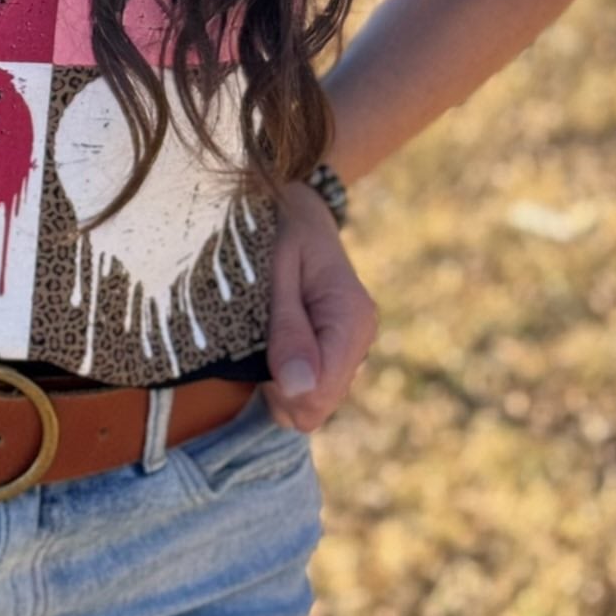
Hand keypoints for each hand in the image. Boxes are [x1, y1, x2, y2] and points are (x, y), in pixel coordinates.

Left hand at [262, 180, 378, 434]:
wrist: (298, 208)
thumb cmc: (280, 231)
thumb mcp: (277, 272)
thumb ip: (288, 330)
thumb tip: (297, 389)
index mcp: (351, 319)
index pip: (320, 395)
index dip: (282, 390)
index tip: (257, 358)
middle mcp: (360, 338)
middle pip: (316, 407)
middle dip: (280, 391)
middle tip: (256, 347)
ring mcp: (352, 346)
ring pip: (313, 403)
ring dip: (281, 385)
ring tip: (263, 341)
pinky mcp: (339, 350)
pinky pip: (312, 389)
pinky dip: (286, 379)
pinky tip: (274, 347)